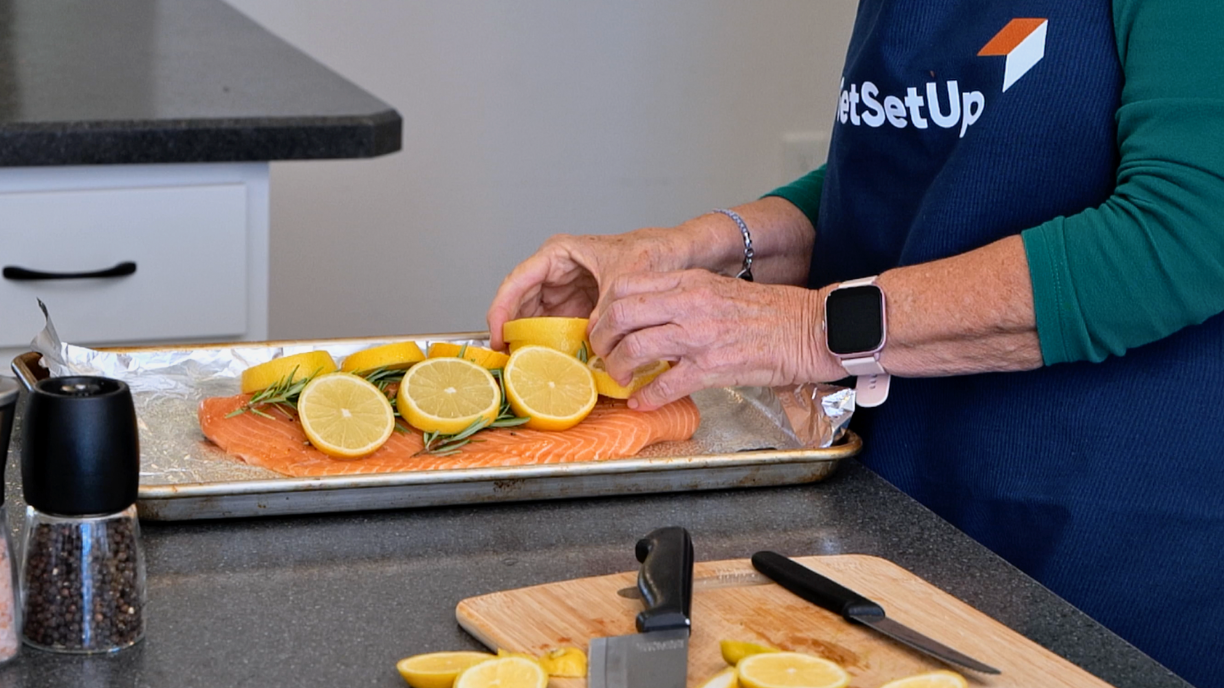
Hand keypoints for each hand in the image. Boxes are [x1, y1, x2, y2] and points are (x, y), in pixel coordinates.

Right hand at [486, 228, 690, 349]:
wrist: (676, 255)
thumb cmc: (651, 252)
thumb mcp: (627, 277)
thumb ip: (607, 305)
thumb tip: (592, 334)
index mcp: (559, 253)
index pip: (518, 281)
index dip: (502, 310)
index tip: (497, 337)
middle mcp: (556, 270)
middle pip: (520, 302)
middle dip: (512, 331)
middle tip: (508, 361)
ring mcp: (565, 289)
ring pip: (534, 317)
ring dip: (530, 341)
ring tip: (524, 367)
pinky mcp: (576, 307)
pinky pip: (555, 327)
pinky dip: (551, 344)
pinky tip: (549, 362)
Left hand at [588, 269, 841, 409]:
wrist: (809, 328)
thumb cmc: (770, 312)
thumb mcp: (718, 288)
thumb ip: (683, 297)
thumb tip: (650, 313)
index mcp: (689, 281)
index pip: (625, 286)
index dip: (603, 309)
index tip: (602, 326)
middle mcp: (689, 303)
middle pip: (620, 314)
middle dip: (601, 339)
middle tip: (602, 354)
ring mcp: (699, 335)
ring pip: (635, 348)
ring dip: (618, 368)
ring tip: (619, 378)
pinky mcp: (713, 366)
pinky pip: (665, 384)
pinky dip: (646, 397)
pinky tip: (641, 402)